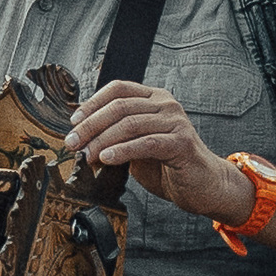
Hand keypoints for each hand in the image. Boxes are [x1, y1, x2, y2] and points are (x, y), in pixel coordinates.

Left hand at [68, 80, 248, 221]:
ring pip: (129, 123)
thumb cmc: (168, 167)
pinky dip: (122, 151)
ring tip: (87, 155)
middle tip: (73, 143)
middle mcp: (166, 104)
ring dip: (102, 141)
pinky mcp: (181, 142)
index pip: (118, 89)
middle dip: (90, 126)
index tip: (73, 122)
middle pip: (120, 106)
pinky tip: (106, 159)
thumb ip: (116, 137)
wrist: (203, 186)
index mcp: (154, 99)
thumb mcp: (136, 147)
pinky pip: (146, 143)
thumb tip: (82, 138)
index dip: (92, 103)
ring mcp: (176, 122)